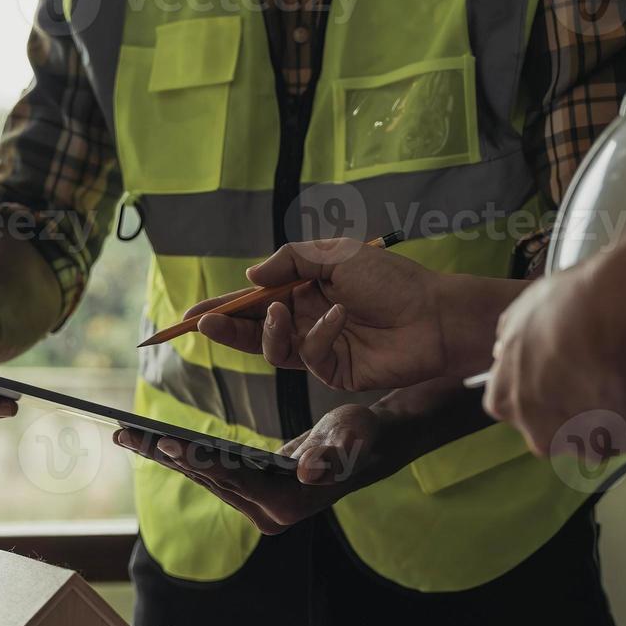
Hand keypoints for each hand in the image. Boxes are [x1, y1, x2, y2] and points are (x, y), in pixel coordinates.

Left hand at [113, 404, 393, 535]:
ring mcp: (256, 508)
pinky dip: (181, 456)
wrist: (363, 449)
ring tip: (127, 434)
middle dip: (167, 457)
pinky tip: (151, 439)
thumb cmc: (360, 438)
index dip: (200, 460)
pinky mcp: (247, 495)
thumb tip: (308, 472)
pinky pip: (209, 474)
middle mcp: (267, 515)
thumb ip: (333, 453)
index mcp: (287, 505)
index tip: (166, 442)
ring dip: (165, 456)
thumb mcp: (352, 437)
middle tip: (127, 435)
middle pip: (209, 481)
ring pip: (203, 479)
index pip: (235, 480)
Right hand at [185, 239, 506, 391]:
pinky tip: (338, 318)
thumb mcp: (336, 255)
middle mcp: (305, 319)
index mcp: (304, 290)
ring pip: (272, 348)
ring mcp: (318, 348)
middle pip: (253, 329)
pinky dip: (319, 334)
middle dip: (225, 327)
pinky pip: (308, 355)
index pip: (254, 301)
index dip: (223, 307)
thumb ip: (290, 260)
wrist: (434, 315)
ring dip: (266, 331)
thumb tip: (249, 278)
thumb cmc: (391, 279)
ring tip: (275, 311)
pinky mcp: (332, 371)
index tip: (191, 312)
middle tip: (201, 323)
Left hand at [483, 213, 625, 456]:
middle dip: (577, 409)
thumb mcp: (522, 312)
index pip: (518, 405)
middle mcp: (544, 435)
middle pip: (560, 431)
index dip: (543, 385)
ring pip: (604, 436)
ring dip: (615, 414)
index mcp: (508, 404)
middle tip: (598, 371)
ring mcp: (593, 442)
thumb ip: (510, 345)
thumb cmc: (573, 301)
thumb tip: (507, 354)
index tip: (562, 366)